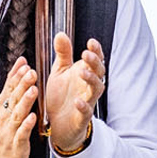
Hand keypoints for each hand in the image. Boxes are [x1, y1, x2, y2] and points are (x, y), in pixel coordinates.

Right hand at [0, 60, 39, 157]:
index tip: (24, 64)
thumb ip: (13, 85)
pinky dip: (26, 126)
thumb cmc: (4, 130)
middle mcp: (4, 116)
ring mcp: (9, 130)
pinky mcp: (16, 144)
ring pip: (17, 114)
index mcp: (2, 106)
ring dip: (25, 102)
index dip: (17, 76)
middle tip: (31, 73)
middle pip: (13, 98)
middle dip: (22, 85)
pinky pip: (21, 134)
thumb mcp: (5, 106)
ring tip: (33, 90)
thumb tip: (21, 63)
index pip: (9, 87)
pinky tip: (32, 118)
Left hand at [44, 33, 104, 153]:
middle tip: (86, 54)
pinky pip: (86, 112)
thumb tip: (61, 34)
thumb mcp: (59, 72)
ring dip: (91, 80)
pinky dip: (83, 106)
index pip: (95, 60)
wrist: (57, 124)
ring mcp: (87, 101)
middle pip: (99, 72)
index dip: (96, 51)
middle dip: (94, 63)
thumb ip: (63, 54)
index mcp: (84, 73)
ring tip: (82, 72)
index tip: (91, 42)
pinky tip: (77, 101)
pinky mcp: (81, 118)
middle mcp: (88, 86)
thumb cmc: (61, 96)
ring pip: (96, 90)